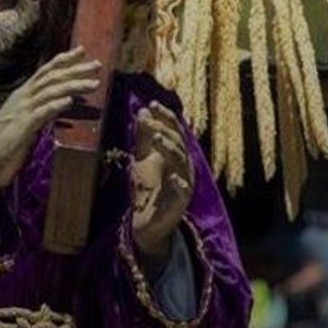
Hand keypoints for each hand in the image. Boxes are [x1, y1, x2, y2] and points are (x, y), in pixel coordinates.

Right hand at [0, 48, 100, 228]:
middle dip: (75, 69)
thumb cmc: (4, 147)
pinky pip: (40, 113)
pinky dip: (55, 105)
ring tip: (92, 83)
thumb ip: (41, 111)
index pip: (44, 72)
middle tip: (98, 64)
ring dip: (73, 86)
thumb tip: (62, 103)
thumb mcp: (25, 124)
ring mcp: (20, 112)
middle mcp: (20, 99)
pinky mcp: (20, 129)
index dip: (63, 60)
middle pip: (51, 78)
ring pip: (49, 92)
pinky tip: (69, 101)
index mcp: (21, 96)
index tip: (82, 50)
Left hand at [131, 102, 192, 271]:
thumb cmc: (148, 189)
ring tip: (156, 138)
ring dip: (170, 148)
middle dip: (163, 129)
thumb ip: (144, 137)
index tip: (152, 104)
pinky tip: (172, 177)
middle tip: (148, 120)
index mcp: (175, 154)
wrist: (147, 223)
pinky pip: (183, 191)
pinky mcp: (181, 202)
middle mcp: (183, 166)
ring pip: (182, 162)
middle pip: (178, 143)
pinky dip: (179, 183)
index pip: (174, 130)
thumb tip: (143, 110)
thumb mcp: (143, 159)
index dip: (165, 117)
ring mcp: (184, 183)